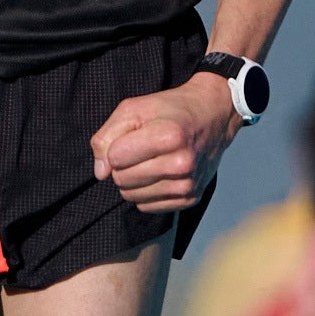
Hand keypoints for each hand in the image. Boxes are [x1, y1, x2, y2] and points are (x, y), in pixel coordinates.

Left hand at [90, 77, 233, 212]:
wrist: (213, 116)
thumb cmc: (171, 110)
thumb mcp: (134, 108)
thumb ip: (107, 136)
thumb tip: (101, 173)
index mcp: (169, 137)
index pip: (115, 158)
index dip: (116, 146)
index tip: (131, 137)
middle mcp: (182, 164)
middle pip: (122, 179)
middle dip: (122, 165)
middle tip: (140, 149)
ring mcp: (188, 184)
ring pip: (132, 196)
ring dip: (132, 180)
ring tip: (149, 161)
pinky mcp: (190, 199)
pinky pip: (147, 207)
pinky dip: (146, 192)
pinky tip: (159, 174)